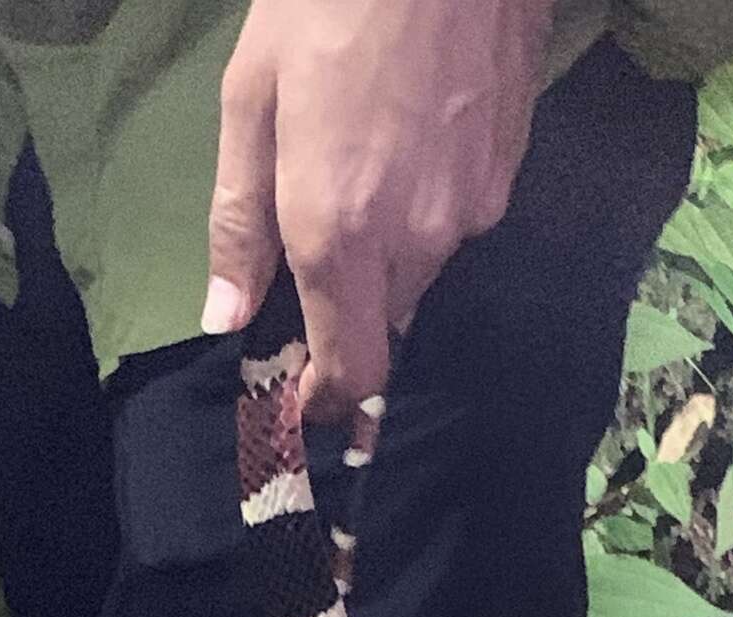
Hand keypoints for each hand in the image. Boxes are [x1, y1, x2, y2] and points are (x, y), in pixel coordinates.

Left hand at [205, 0, 551, 415]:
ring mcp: (470, 211)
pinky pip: (458, 223)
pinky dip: (428, 207)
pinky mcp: (508, 174)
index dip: (325, 399)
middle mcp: (413, 243)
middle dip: (348, 317)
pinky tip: (411, 138)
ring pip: (421, 275)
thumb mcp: (251, 101)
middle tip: (315, 260)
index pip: (350, 372)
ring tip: (363, 170)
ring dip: (388, 256)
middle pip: (383, 329)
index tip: (303, 398)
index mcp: (337, 235)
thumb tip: (225, 317)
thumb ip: (239, 222)